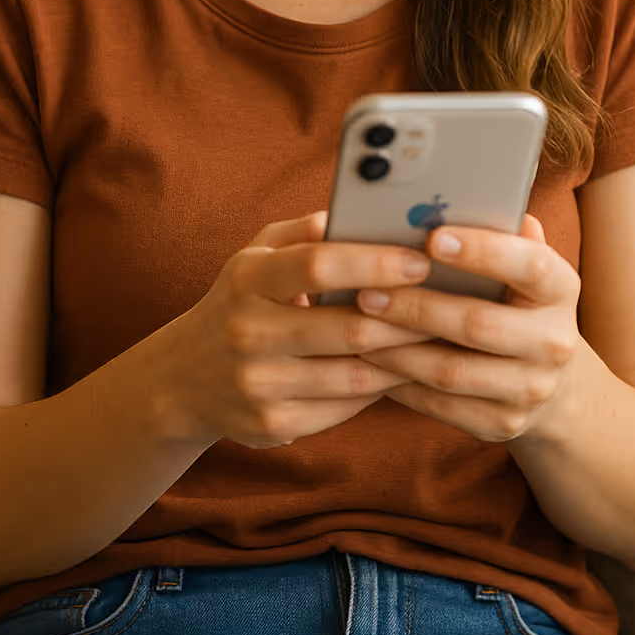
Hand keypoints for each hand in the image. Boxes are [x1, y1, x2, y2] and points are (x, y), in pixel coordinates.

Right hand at [157, 210, 435, 450]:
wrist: (183, 378)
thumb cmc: (240, 302)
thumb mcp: (256, 256)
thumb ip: (303, 232)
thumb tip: (356, 210)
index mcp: (248, 279)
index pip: (317, 265)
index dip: (374, 263)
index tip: (420, 260)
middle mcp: (248, 332)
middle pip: (346, 327)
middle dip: (407, 317)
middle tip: (452, 305)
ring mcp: (259, 383)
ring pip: (354, 373)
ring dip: (404, 358)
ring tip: (440, 339)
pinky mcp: (272, 424)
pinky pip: (345, 407)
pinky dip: (379, 389)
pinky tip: (403, 372)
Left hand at [352, 215, 581, 443]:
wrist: (555, 386)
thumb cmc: (519, 304)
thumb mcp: (523, 269)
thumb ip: (500, 235)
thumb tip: (462, 196)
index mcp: (561, 289)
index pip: (530, 265)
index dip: (483, 251)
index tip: (432, 238)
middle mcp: (554, 342)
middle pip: (478, 324)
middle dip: (416, 306)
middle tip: (366, 290)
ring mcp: (530, 390)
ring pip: (451, 371)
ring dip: (396, 348)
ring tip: (357, 324)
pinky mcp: (502, 423)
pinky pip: (441, 403)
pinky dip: (400, 381)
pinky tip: (370, 359)